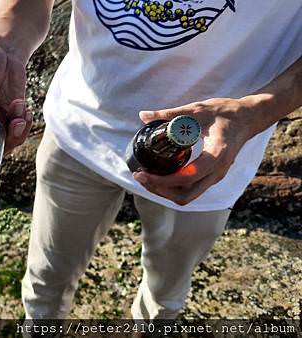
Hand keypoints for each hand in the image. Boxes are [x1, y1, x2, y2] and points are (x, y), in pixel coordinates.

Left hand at [133, 98, 255, 205]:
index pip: (187, 177)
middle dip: (159, 190)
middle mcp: (218, 171)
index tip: (143, 173)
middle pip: (185, 195)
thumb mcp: (197, 110)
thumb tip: (143, 116)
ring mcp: (215, 176)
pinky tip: (158, 176)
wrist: (248, 118)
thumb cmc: (225, 113)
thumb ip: (170, 114)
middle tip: (140, 177)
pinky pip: (190, 190)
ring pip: (187, 196)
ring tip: (145, 178)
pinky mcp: (211, 177)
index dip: (162, 180)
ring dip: (164, 192)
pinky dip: (172, 188)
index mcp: (217, 155)